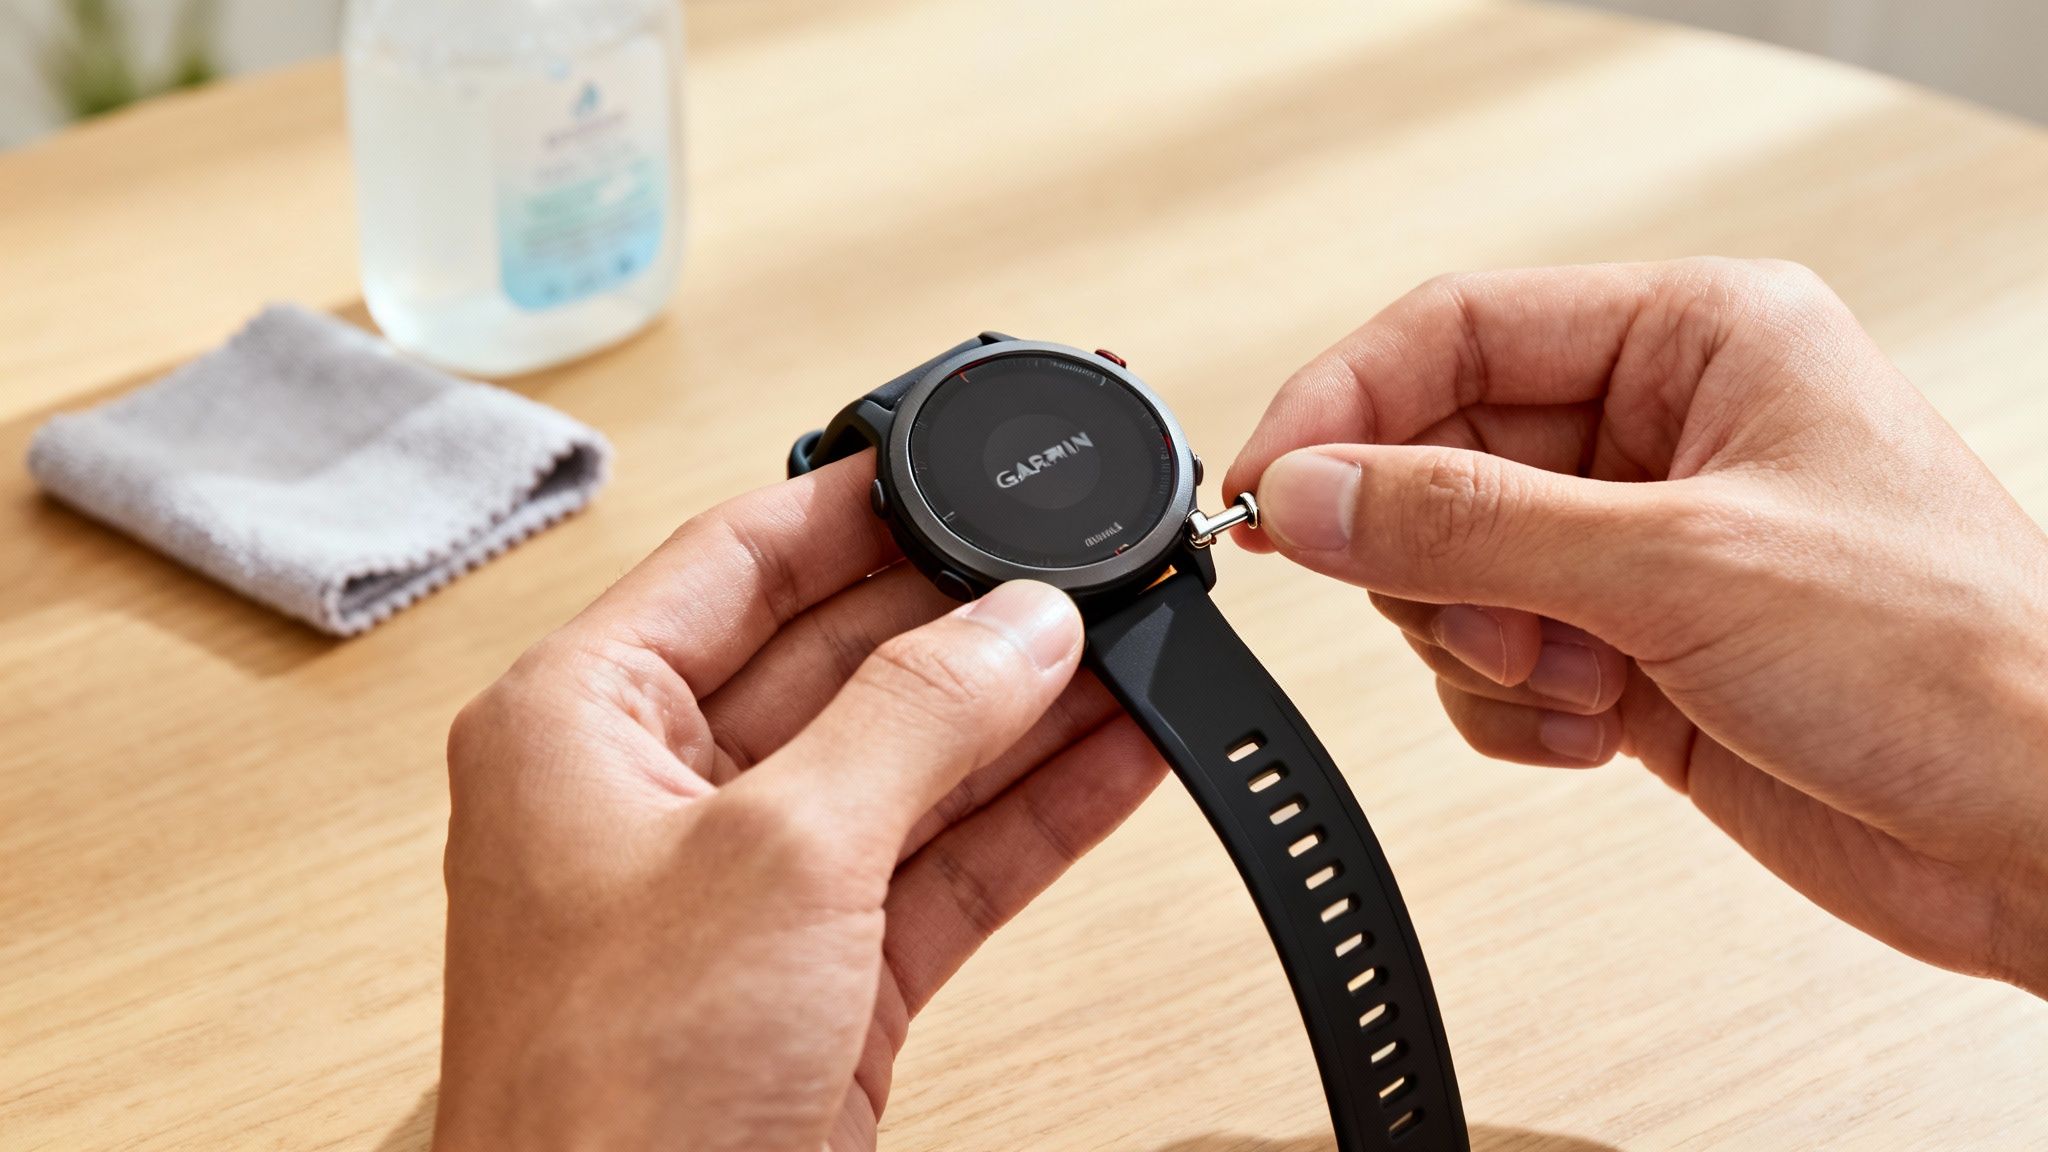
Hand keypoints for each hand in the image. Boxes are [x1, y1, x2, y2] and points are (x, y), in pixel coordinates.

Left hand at [432, 460, 1164, 1151]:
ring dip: (1023, 709)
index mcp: (579, 722)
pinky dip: (1033, 812)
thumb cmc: (609, 1097)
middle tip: (1088, 567)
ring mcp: (749, 885)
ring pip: (909, 758)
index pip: (735, 557)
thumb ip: (912, 716)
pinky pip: (944, 858)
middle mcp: (657, 791)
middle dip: (968, 614)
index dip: (856, 502)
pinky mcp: (825, 973)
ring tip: (1136, 641)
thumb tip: (1016, 621)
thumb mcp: (778, 854)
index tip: (962, 460)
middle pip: (839, 654)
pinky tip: (1120, 756)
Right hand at [1224, 258, 2047, 995]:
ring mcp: (1643, 549)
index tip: (1266, 490)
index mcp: (1697, 340)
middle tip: (1473, 615)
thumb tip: (1309, 493)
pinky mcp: (1632, 651)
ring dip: (1477, 646)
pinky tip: (1594, 728)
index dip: (1344, 404)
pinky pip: (1491, 661)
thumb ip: (1470, 525)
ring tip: (1570, 680)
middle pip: (1437, 458)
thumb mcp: (1683, 566)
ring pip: (1452, 572)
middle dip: (1431, 558)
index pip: (1456, 330)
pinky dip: (1511, 708)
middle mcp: (1662, 434)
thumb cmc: (1961, 663)